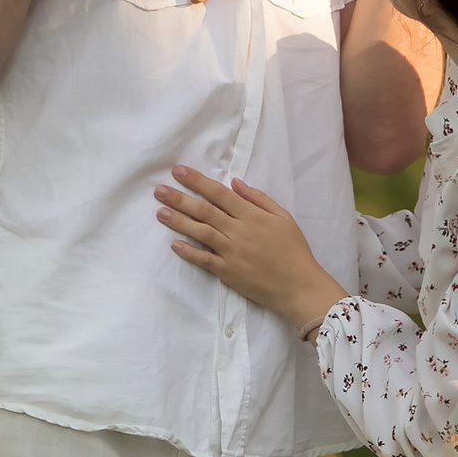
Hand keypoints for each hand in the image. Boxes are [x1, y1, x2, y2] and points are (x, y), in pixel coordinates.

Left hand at [154, 167, 348, 335]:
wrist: (298, 285)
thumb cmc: (293, 250)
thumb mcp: (284, 217)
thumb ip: (259, 199)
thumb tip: (235, 183)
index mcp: (252, 215)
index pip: (219, 194)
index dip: (197, 181)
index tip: (179, 171)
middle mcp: (238, 231)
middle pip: (204, 211)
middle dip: (180, 198)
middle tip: (159, 190)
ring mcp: (231, 252)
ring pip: (200, 232)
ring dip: (178, 221)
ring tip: (160, 212)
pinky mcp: (227, 272)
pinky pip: (204, 260)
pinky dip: (189, 252)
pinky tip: (174, 244)